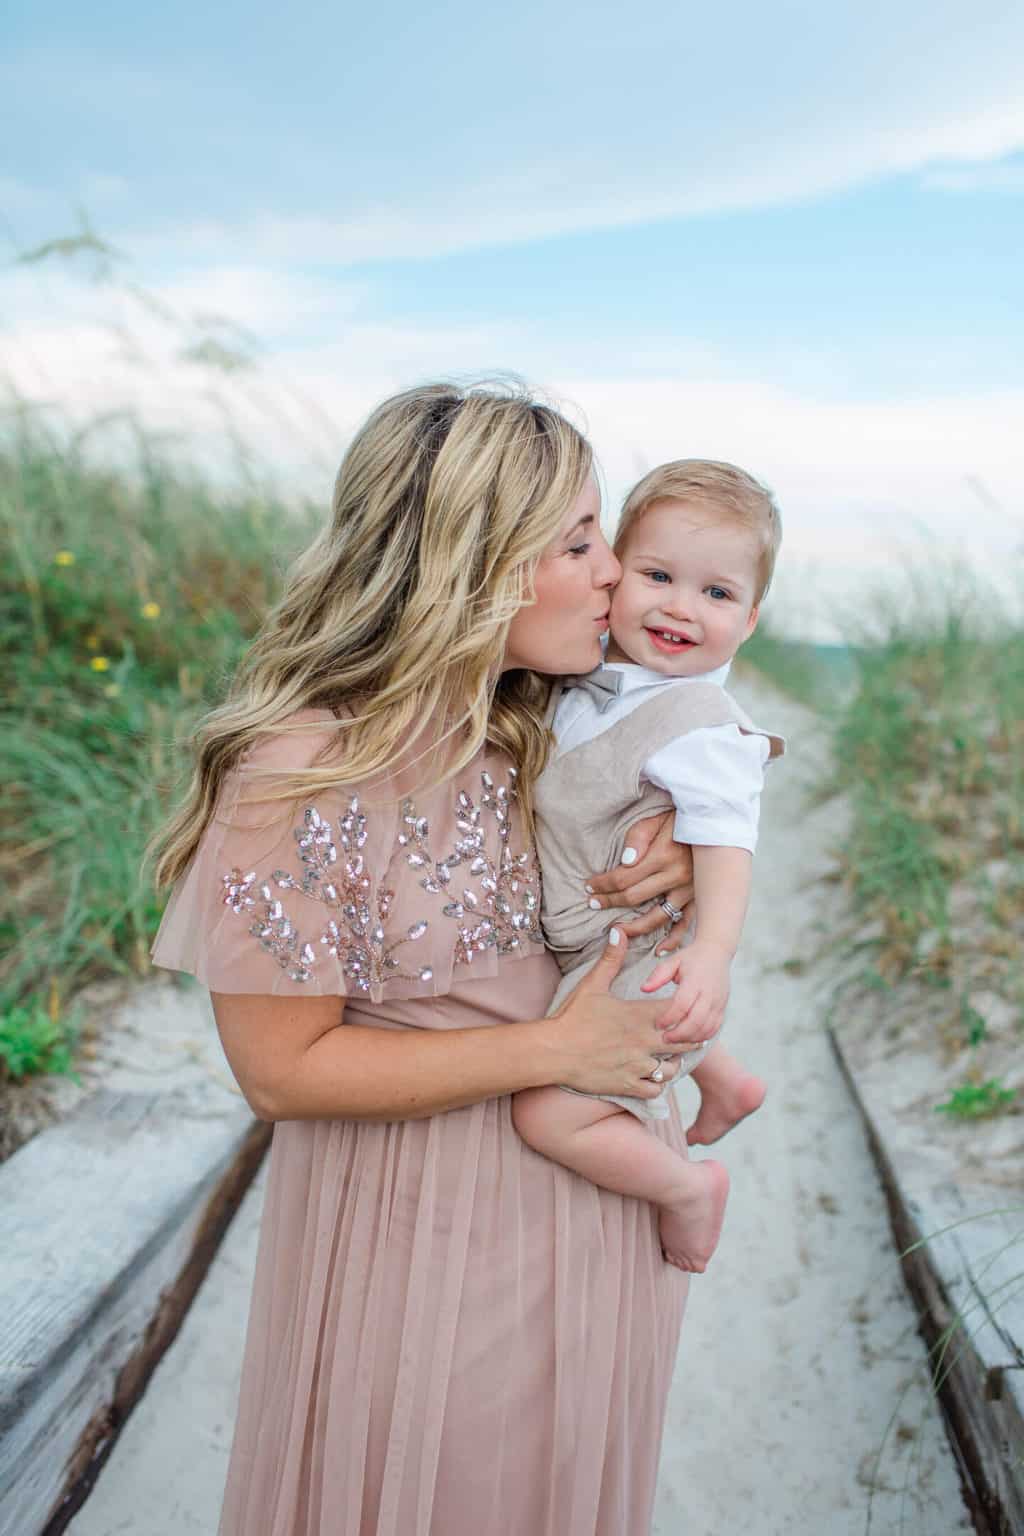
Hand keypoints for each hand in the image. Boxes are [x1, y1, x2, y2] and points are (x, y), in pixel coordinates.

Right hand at [551, 928, 701, 1098]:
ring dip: (673, 1061)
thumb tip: (618, 931)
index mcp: (639, 1015)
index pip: (678, 1011)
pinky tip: (652, 1076)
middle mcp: (645, 1042)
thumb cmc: (572, 1016)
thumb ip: (611, 959)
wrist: (553, 1051)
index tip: (682, 1007)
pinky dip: (658, 1083)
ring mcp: (638, 1066)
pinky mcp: (628, 1085)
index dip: (684, 1009)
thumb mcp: (592, 984)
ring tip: (667, 1055)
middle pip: (683, 1041)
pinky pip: (656, 1089)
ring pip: (672, 1068)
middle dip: (686, 1037)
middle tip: (685, 1033)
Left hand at [584, 812, 694, 952]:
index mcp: (663, 856)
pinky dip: (673, 940)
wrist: (713, 824)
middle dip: (610, 901)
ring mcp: (690, 891)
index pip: (624, 878)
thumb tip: (626, 862)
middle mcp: (677, 876)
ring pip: (657, 917)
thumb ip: (638, 838)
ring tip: (616, 929)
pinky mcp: (699, 899)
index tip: (589, 887)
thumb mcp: (655, 820)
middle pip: (635, 897)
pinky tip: (659, 950)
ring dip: (634, 926)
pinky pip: (686, 924)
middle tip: (593, 903)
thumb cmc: (678, 820)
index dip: (603, 884)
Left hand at [641, 939, 731, 1041]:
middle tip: (665, 1038)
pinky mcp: (723, 1007)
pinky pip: (715, 1027)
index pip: (682, 1004)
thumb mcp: (673, 961)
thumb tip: (644, 989)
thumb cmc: (692, 957)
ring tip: (675, 1040)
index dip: (669, 1017)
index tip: (658, 1024)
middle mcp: (709, 993)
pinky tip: (690, 1038)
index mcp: (695, 981)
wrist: (717, 952)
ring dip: (690, 1038)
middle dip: (679, 1034)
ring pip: (707, 1027)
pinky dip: (703, 1036)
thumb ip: (658, 976)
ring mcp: (718, 1002)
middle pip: (696, 1020)